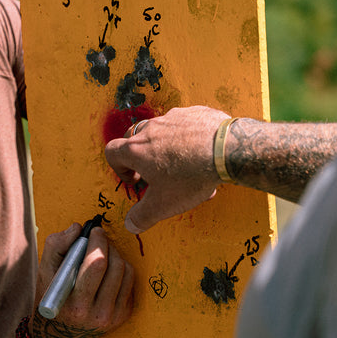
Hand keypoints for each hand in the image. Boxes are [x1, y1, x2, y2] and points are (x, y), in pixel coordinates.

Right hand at [30, 223, 134, 337]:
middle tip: (98, 239)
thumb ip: (57, 245)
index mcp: (77, 305)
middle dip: (107, 244)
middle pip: (115, 265)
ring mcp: (113, 317)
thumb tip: (78, 228)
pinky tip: (106, 272)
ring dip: (115, 255)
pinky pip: (130, 281)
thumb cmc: (50, 297)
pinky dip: (121, 269)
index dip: (98, 241)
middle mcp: (98, 314)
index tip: (94, 230)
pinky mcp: (123, 316)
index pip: (97, 264)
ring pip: (126, 270)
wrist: (58, 336)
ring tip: (101, 255)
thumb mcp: (44, 271)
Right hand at [104, 105, 227, 233]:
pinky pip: (184, 125)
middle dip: (143, 157)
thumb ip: (142, 216)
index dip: (119, 168)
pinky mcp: (193, 113)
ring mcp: (173, 117)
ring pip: (162, 131)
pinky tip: (202, 155)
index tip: (136, 180)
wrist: (224, 149)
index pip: (112, 151)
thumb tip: (130, 224)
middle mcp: (152, 129)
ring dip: (167, 148)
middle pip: (136, 139)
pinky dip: (187, 138)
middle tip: (157, 173)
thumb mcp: (163, 205)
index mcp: (137, 149)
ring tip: (186, 169)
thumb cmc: (190, 176)